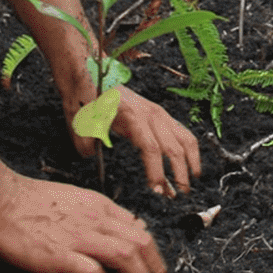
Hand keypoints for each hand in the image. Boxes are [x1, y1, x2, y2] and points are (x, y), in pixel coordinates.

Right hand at [0, 168, 167, 272]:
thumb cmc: (30, 201)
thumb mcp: (75, 199)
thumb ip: (98, 215)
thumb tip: (121, 230)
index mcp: (99, 206)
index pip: (140, 230)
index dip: (154, 254)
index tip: (155, 270)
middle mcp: (95, 220)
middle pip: (141, 244)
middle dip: (156, 270)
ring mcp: (78, 237)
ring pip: (126, 256)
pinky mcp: (60, 254)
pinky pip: (92, 272)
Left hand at [64, 85, 201, 198]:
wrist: (93, 74)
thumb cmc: (88, 98)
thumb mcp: (82, 120)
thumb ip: (87, 142)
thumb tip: (92, 158)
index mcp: (133, 115)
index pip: (151, 148)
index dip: (156, 171)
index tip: (156, 191)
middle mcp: (152, 114)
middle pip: (173, 147)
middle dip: (178, 174)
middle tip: (177, 197)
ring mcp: (160, 113)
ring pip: (185, 138)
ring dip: (190, 163)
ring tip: (190, 184)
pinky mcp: (161, 115)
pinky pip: (183, 133)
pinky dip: (189, 151)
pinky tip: (190, 167)